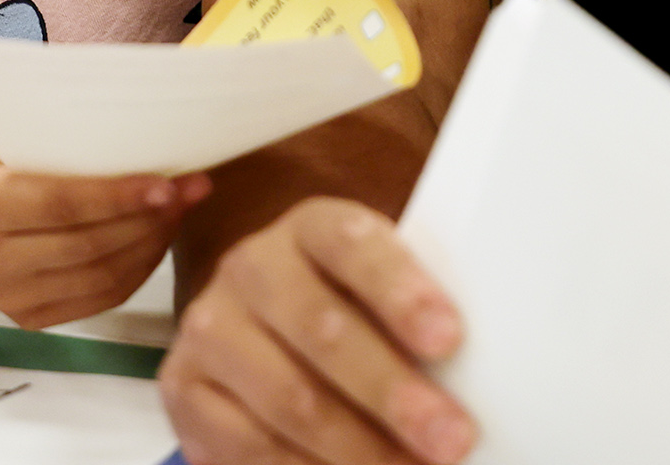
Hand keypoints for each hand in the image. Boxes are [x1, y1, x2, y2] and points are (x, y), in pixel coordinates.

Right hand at [0, 127, 204, 328]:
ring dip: (151, 244)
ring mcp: (7, 299)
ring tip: (184, 208)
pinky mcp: (26, 318)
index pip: (61, 204)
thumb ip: (58, 139)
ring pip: (101, 277)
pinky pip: (98, 298)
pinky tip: (156, 238)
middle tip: (195, 187)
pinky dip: (136, 269)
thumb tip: (140, 134)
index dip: (118, 197)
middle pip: (89, 245)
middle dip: (150, 219)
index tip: (169, 184)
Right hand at [161, 198, 473, 464]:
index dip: (402, 291)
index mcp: (311, 227)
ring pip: (287, 399)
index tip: (450, 340)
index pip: (354, 244)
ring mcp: (210, 327)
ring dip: (358, 449)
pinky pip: (249, 447)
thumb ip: (416, 318)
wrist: (263, 330)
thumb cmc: (350, 312)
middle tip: (451, 439)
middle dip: (391, 393)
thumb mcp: (381, 294)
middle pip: (321, 330)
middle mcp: (252, 267)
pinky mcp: (184, 390)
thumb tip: (485, 373)